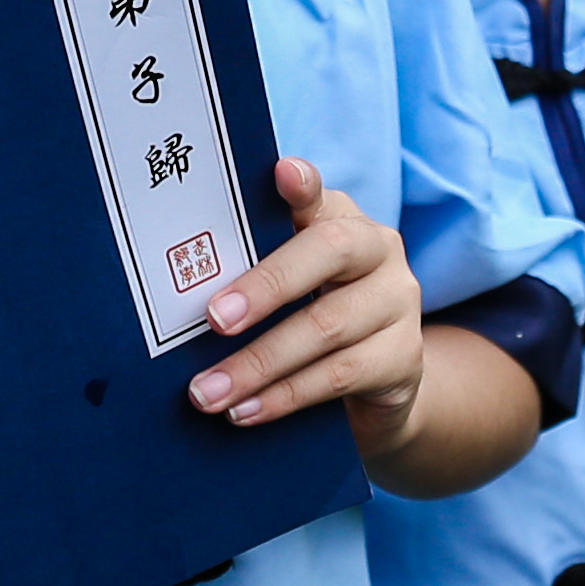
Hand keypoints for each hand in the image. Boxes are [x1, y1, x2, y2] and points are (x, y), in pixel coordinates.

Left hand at [185, 158, 428, 452]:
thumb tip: (181, 284)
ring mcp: (398, 303)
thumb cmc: (312, 318)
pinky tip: (245, 411)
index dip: (303, 186)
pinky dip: (284, 396)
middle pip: (329, 252)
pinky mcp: (403, 358)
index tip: (281, 174)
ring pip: (326, 327)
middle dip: (266, 286)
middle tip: (214, 318)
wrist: (377, 382)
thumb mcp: (288, 287)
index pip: (320, 195)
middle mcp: (379, 250)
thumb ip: (252, 268)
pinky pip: (338, 375)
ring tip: (206, 392)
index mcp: (342, 219)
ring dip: (258, 364)